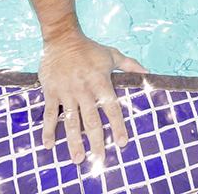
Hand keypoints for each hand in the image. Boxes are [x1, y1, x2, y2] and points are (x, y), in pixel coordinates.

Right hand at [37, 32, 147, 164]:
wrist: (61, 38)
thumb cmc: (89, 48)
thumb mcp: (111, 55)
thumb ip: (130, 66)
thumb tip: (149, 75)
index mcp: (100, 81)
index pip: (111, 108)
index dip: (117, 126)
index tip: (121, 143)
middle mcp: (83, 89)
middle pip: (91, 119)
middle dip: (96, 141)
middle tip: (99, 160)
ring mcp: (66, 91)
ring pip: (70, 121)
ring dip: (74, 141)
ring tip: (77, 159)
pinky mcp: (51, 92)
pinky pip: (50, 114)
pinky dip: (48, 130)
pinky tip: (49, 145)